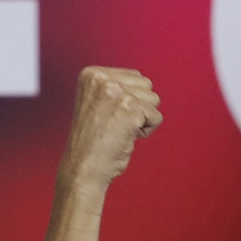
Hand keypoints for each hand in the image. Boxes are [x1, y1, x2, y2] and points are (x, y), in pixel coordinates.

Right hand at [60, 67, 162, 191]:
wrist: (83, 167)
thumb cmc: (93, 140)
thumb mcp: (97, 102)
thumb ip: (116, 87)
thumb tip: (144, 82)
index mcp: (92, 74)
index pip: (135, 76)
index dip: (130, 100)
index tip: (110, 115)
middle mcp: (103, 79)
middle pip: (146, 85)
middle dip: (139, 107)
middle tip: (117, 124)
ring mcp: (117, 94)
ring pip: (154, 99)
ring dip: (143, 118)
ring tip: (121, 130)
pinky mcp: (131, 111)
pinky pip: (156, 117)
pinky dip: (146, 131)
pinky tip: (126, 138)